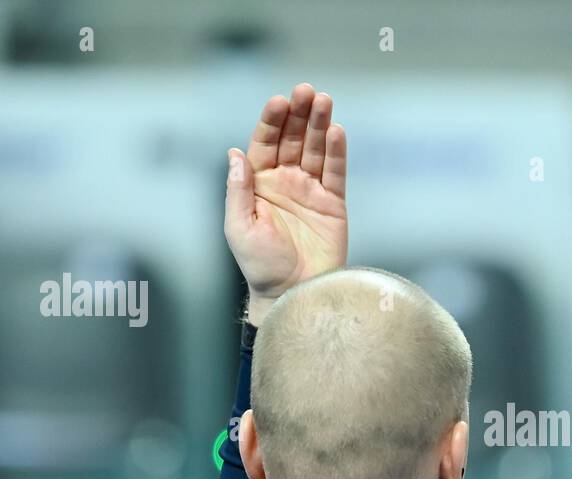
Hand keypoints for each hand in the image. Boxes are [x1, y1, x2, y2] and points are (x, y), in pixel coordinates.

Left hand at [224, 83, 347, 324]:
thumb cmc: (260, 266)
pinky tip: (337, 132)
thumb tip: (235, 153)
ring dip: (319, 124)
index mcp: (258, 184)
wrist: (292, 293)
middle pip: (292, 139)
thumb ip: (238, 190)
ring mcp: (310, 192)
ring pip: (315, 150)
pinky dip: (336, 152)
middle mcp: (285, 182)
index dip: (271, 121)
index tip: (279, 101)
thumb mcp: (239, 227)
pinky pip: (335, 173)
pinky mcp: (333, 205)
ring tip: (325, 101)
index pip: (265, 142)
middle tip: (307, 91)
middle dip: (299, 114)